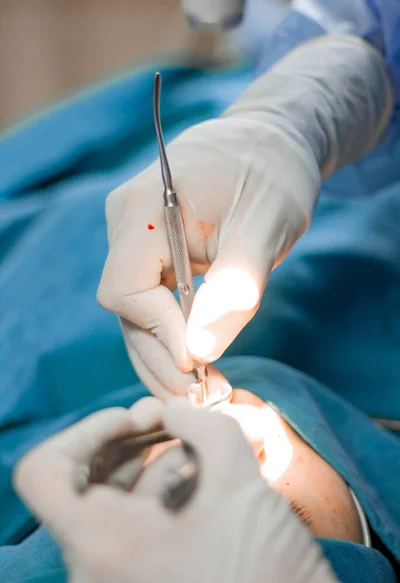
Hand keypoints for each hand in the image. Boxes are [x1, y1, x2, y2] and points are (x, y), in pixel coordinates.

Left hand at [14, 398, 357, 582]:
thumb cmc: (269, 574)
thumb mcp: (238, 481)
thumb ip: (201, 424)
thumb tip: (174, 409)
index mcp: (104, 548)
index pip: (42, 473)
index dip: (84, 432)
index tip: (132, 419)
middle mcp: (92, 577)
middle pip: (80, 485)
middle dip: (125, 440)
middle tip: (167, 418)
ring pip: (106, 507)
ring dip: (146, 463)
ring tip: (192, 443)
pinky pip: (126, 533)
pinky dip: (154, 496)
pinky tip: (194, 475)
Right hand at [97, 35, 389, 400]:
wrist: (270, 145)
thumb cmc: (273, 174)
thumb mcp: (267, 224)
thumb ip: (236, 285)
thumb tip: (201, 353)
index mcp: (144, 207)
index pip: (126, 288)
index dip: (158, 333)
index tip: (200, 366)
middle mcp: (125, 223)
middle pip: (126, 310)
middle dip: (162, 358)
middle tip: (206, 400)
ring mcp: (133, 238)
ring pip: (136, 314)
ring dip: (166, 357)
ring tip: (206, 394)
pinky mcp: (149, 253)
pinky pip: (151, 303)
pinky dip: (172, 338)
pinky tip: (199, 366)